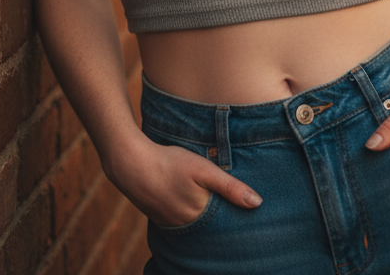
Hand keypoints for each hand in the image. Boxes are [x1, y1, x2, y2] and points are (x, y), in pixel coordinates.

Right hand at [107, 133, 261, 225]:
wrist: (131, 164)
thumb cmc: (171, 164)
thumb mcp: (204, 170)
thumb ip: (230, 187)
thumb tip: (257, 203)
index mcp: (199, 215)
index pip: (226, 223)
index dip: (237, 216)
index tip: (252, 214)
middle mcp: (186, 226)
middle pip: (211, 225)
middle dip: (223, 218)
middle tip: (237, 209)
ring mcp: (171, 223)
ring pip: (196, 223)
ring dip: (206, 216)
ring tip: (215, 203)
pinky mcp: (160, 217)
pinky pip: (181, 219)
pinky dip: (189, 213)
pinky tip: (192, 202)